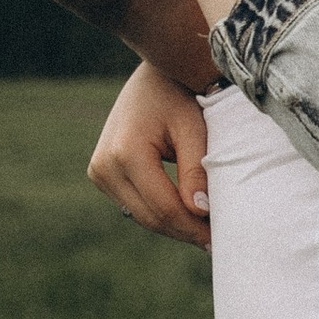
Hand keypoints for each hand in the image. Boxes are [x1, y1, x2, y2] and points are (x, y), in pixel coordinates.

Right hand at [89, 60, 212, 249]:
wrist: (152, 75)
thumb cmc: (178, 95)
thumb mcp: (193, 128)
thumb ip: (196, 170)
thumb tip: (200, 213)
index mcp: (125, 152)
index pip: (164, 207)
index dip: (193, 228)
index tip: (219, 240)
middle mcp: (104, 165)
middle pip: (150, 216)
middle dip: (185, 231)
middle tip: (217, 243)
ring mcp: (99, 171)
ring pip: (141, 215)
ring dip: (174, 226)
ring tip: (205, 233)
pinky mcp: (101, 174)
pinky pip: (135, 204)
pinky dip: (160, 212)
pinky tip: (187, 217)